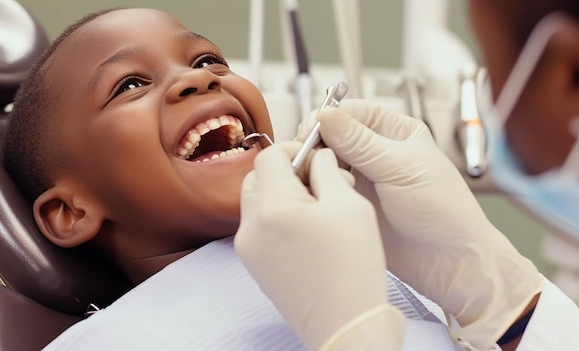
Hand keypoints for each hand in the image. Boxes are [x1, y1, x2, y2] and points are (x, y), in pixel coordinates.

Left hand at [235, 141, 404, 350]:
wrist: (346, 325)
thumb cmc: (353, 269)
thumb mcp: (350, 206)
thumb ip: (327, 170)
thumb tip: (317, 155)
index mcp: (272, 208)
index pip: (269, 156)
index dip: (295, 149)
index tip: (317, 157)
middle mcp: (250, 227)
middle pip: (257, 177)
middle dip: (286, 171)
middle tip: (319, 181)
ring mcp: (248, 249)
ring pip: (256, 201)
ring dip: (281, 193)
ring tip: (317, 207)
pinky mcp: (254, 265)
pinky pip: (259, 227)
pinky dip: (277, 217)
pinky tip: (308, 229)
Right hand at [313, 99, 541, 348]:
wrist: (448, 263)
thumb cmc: (442, 211)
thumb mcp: (401, 169)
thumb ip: (360, 143)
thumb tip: (325, 116)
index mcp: (395, 132)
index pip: (351, 112)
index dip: (328, 118)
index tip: (309, 130)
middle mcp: (375, 151)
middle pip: (332, 135)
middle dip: (315, 143)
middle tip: (304, 156)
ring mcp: (361, 178)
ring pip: (324, 161)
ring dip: (312, 166)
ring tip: (308, 176)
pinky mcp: (350, 202)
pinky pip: (324, 187)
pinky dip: (313, 186)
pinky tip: (311, 192)